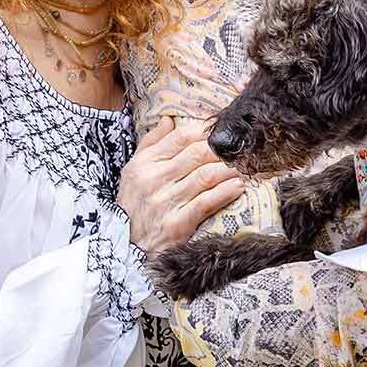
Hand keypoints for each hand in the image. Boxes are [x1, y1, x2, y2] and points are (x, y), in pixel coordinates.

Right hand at [117, 117, 245, 253]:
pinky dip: (226, 192)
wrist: (125, 247)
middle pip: (197, 154)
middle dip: (221, 149)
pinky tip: (238, 187)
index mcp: (144, 163)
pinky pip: (207, 202)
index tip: (220, 130)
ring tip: (242, 167)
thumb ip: (151, 143)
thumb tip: (169, 120)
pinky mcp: (177, 223)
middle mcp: (153, 180)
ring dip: (229, 169)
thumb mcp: (133, 172)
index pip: (179, 138)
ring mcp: (165, 202)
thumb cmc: (134, 205)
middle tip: (238, 149)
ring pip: (206, 176)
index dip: (204, 131)